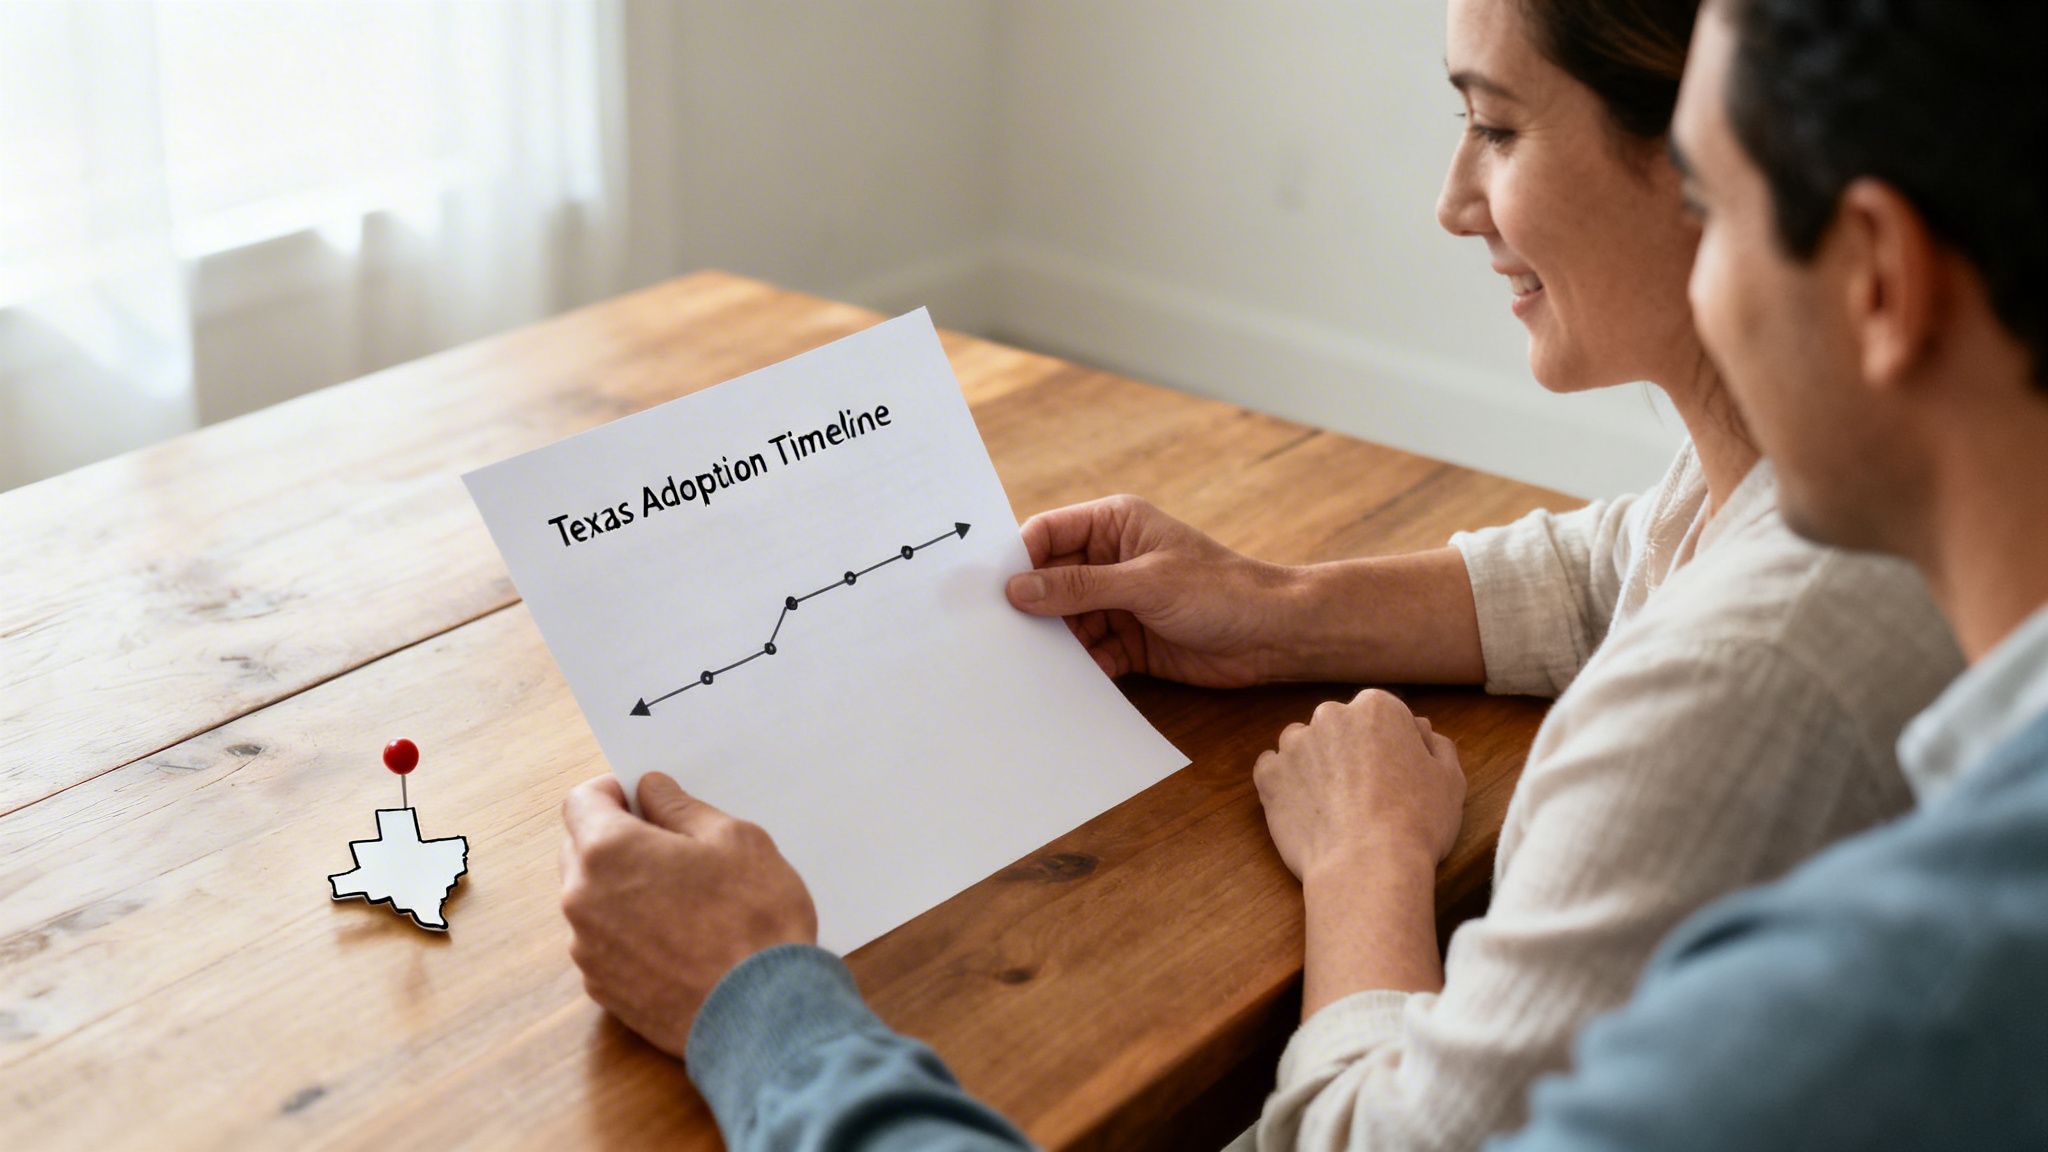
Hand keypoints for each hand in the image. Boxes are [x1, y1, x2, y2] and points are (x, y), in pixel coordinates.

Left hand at [560, 773, 817, 1057]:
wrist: (763, 1015)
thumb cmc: (754, 921)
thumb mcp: (735, 840)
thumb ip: (681, 808)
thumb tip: (652, 791)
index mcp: (608, 852)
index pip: (580, 801)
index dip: (614, 793)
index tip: (644, 800)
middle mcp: (582, 900)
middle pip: (579, 850)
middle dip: (617, 840)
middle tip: (672, 847)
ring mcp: (589, 951)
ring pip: (592, 899)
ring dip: (623, 889)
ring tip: (682, 899)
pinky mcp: (603, 990)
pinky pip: (605, 943)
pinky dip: (629, 932)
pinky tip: (678, 939)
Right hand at [1004, 494, 1297, 687]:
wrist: (1275, 636)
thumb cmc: (1222, 590)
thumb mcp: (1146, 584)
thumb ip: (1080, 587)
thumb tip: (1018, 589)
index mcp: (1113, 525)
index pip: (1047, 534)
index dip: (1016, 558)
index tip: (987, 589)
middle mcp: (1110, 561)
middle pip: (1050, 581)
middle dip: (1028, 607)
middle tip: (994, 635)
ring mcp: (1118, 603)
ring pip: (1065, 622)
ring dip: (1051, 644)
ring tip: (1024, 666)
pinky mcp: (1129, 642)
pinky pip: (1088, 654)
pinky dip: (1077, 669)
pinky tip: (1064, 685)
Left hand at [1254, 689, 1465, 882]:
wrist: (1367, 866)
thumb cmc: (1417, 823)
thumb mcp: (1450, 781)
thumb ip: (1437, 746)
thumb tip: (1422, 731)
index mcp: (1377, 708)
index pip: (1384, 717)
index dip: (1392, 747)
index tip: (1397, 776)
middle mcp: (1330, 715)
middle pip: (1341, 727)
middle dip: (1351, 752)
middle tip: (1367, 794)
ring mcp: (1294, 744)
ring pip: (1304, 745)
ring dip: (1315, 764)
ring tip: (1334, 804)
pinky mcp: (1268, 775)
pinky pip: (1273, 770)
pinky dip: (1285, 784)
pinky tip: (1306, 808)